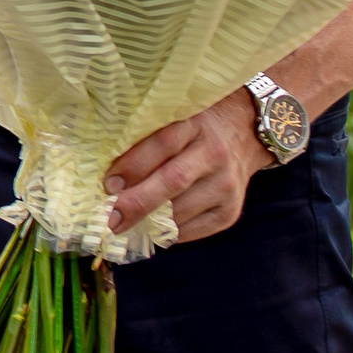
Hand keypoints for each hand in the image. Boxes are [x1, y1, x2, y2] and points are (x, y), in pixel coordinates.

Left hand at [104, 88, 273, 245]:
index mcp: (194, 125)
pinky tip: (150, 230)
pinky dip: (168, 233)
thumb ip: (145, 138)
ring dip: (149, 221)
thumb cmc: (193, 127)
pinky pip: (194, 229)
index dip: (133, 165)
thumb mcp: (172, 119)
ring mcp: (226, 184)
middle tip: (110, 218)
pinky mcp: (231, 210)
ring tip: (123, 224)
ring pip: (182, 210)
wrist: (243, 134)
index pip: (163, 144)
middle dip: (137, 202)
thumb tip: (108, 175)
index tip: (108, 183)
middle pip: (173, 181)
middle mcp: (214, 154)